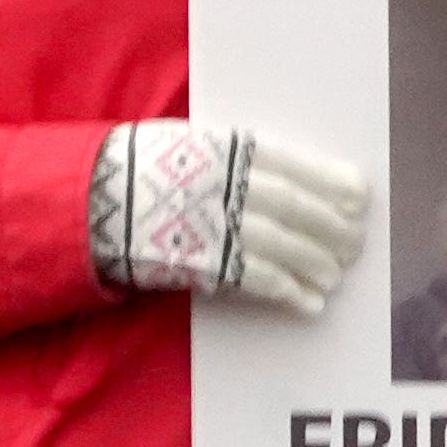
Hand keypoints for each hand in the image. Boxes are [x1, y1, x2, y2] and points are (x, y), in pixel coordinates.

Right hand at [91, 121, 371, 316]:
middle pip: (293, 205)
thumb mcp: (189, 144)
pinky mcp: (200, 259)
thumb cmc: (141, 168)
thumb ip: (237, 158)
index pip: (289, 162)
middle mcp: (222, 181)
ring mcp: (211, 220)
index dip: (329, 179)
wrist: (86, 199)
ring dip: (315, 262)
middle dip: (330, 226)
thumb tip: (293, 176)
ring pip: (281, 243)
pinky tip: (309, 302)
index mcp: (222, 147)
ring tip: (335, 275)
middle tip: (355, 243)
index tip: (360, 195)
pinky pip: (255, 277)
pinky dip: (287, 290)